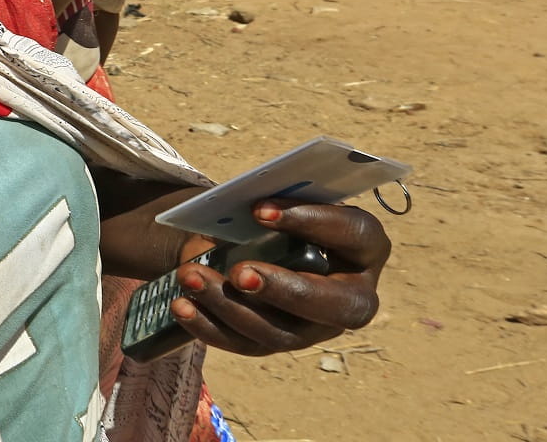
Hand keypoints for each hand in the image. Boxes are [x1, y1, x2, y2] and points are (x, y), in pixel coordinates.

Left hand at [168, 200, 389, 355]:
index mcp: (364, 247)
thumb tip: (236, 208)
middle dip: (285, 289)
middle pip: (336, 304)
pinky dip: (210, 326)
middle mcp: (353, 294)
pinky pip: (249, 345)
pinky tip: (182, 305)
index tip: (259, 210)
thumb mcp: (273, 202)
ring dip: (231, 306)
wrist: (247, 242)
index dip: (313, 221)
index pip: (356, 234)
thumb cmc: (271, 215)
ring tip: (190, 276)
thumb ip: (269, 204)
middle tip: (239, 272)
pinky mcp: (280, 342)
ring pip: (284, 332)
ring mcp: (318, 327)